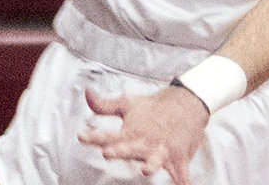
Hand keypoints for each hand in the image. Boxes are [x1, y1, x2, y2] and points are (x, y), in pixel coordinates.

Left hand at [78, 83, 206, 184]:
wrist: (187, 103)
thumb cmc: (154, 107)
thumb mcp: (126, 103)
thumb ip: (104, 105)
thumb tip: (86, 92)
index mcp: (131, 130)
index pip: (109, 134)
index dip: (94, 137)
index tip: (81, 137)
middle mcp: (145, 141)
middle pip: (130, 148)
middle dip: (120, 150)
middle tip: (108, 153)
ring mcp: (162, 149)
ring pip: (155, 159)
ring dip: (151, 164)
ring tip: (146, 170)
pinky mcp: (179, 156)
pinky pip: (181, 173)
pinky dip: (183, 182)